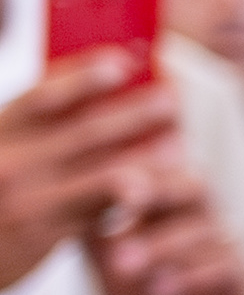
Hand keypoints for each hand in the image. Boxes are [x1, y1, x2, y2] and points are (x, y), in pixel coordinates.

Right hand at [0, 53, 181, 294]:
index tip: (124, 62)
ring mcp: (25, 198)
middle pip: (83, 130)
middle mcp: (7, 161)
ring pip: (101, 172)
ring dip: (145, 156)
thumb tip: (91, 87)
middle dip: (133, 112)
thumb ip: (30, 129)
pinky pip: (100, 210)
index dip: (85, 76)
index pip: (42, 96)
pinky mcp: (42, 233)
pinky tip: (156, 186)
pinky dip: (131, 195)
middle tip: (172, 99)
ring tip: (177, 145)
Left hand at [88, 161, 243, 294]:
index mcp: (170, 201)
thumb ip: (92, 220)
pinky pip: (225, 267)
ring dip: (162, 247)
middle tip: (131, 203)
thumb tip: (67, 191)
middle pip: (194, 187)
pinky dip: (191, 277)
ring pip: (203, 232)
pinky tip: (160, 289)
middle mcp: (203, 215)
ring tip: (125, 265)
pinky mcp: (242, 278)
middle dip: (161, 192)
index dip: (139, 169)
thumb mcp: (103, 252)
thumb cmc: (138, 287)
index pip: (161, 170)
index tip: (108, 179)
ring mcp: (227, 244)